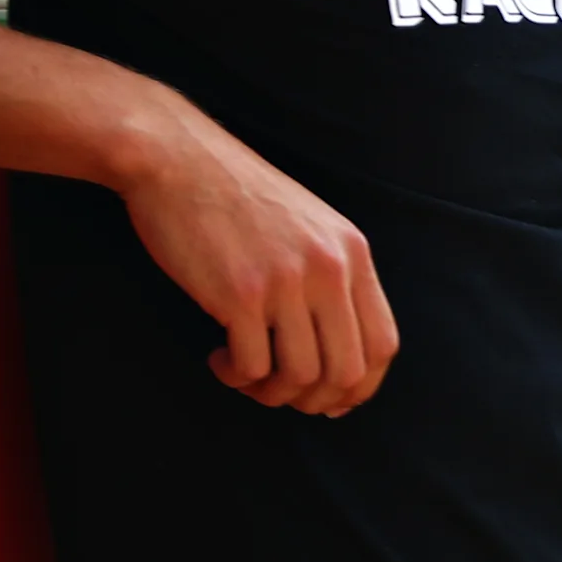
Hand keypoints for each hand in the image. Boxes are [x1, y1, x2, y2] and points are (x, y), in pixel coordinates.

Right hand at [111, 102, 399, 415]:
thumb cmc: (238, 198)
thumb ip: (332, 277)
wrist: (178, 160)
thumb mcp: (311, 227)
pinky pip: (252, 366)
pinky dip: (236, 377)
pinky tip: (218, 358)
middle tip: (279, 393)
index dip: (360, 387)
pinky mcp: (240, 293)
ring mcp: (286, 281)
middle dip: (314, 401)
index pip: (383, 344)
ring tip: (244, 374)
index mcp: (352, 254)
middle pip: (346, 371)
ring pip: (300, 376)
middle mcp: (329, 269)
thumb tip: (340, 353)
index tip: (331, 402)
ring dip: (270, 392)